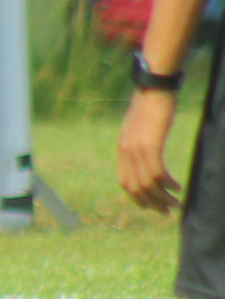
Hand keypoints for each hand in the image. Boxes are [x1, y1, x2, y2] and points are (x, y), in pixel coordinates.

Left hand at [119, 87, 180, 212]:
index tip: (151, 206)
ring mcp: (136, 148)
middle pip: (134, 187)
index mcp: (122, 148)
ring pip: (146, 184)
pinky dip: (166, 184)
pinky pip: (157, 173)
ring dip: (161, 198)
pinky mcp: (150, 145)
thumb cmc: (151, 103)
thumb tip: (148, 151)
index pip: (124, 181)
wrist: (153, 86)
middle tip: (166, 212)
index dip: (137, 197)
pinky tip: (177, 187)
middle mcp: (126, 151)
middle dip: (150, 203)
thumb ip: (141, 140)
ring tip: (175, 204)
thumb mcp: (142, 126)